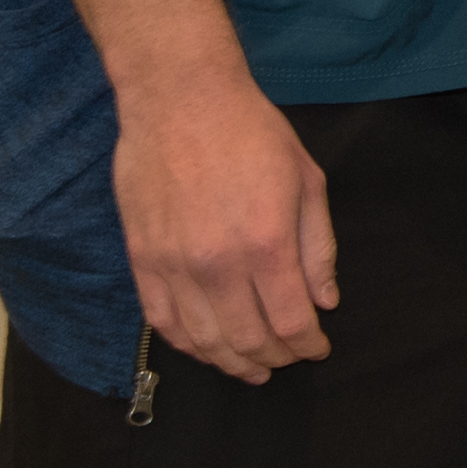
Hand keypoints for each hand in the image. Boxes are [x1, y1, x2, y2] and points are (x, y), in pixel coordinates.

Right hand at [113, 61, 336, 379]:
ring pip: (203, 340)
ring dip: (230, 362)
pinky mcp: (142, 258)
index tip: (317, 348)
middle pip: (247, 340)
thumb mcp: (308, 181)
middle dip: (274, 359)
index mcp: (267, 243)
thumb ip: (318, 248)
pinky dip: (187, 344)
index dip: (306, 346)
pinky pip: (162, 321)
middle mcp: (218, 263)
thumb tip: (324, 301)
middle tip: (287, 360)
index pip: (289, 323)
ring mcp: (174, 264)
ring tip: (250, 367)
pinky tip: (206, 348)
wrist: (182, 100)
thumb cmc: (253, 133)